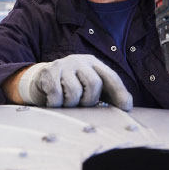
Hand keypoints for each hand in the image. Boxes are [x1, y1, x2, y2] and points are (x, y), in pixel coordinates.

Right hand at [16, 55, 132, 110]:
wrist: (41, 79)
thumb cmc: (72, 85)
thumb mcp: (90, 85)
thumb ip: (108, 94)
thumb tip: (127, 106)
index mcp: (93, 63)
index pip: (111, 77)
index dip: (120, 93)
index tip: (126, 108)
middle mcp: (79, 61)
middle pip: (93, 83)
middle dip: (89, 100)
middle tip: (82, 104)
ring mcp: (63, 65)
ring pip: (74, 91)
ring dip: (71, 104)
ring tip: (68, 103)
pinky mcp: (48, 73)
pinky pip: (57, 95)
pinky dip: (57, 104)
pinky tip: (55, 102)